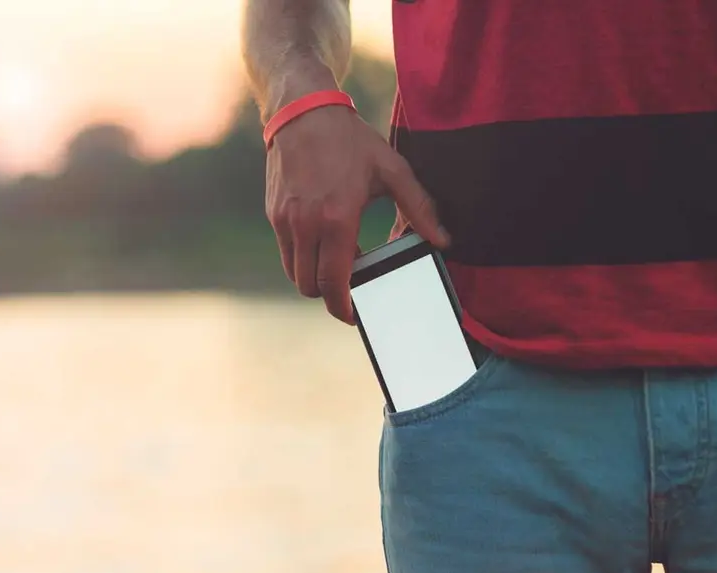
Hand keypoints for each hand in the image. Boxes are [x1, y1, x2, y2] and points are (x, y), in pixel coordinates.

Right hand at [265, 105, 449, 324]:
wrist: (302, 113)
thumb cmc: (349, 140)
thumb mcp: (391, 170)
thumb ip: (419, 208)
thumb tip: (443, 240)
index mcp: (336, 218)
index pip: (333, 282)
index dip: (343, 307)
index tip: (355, 314)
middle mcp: (305, 224)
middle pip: (310, 286)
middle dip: (329, 297)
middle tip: (350, 291)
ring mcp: (285, 221)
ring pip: (294, 274)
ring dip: (314, 279)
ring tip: (338, 266)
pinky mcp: (274, 215)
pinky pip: (286, 253)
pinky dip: (303, 260)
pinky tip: (324, 243)